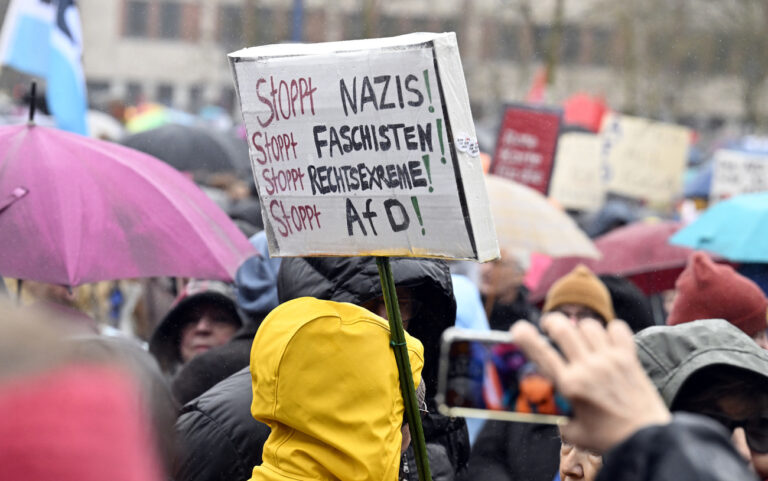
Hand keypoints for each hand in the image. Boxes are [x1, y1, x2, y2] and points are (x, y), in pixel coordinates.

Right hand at [511, 312, 670, 452]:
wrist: (648, 439)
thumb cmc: (609, 438)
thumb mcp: (573, 433)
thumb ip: (557, 417)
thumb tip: (548, 407)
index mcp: (570, 386)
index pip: (542, 354)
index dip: (526, 337)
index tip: (518, 329)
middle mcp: (588, 368)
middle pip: (564, 329)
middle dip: (552, 322)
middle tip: (549, 326)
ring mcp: (610, 360)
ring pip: (589, 325)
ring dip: (580, 328)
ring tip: (581, 337)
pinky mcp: (629, 357)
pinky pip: (617, 328)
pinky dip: (610, 330)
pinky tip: (607, 340)